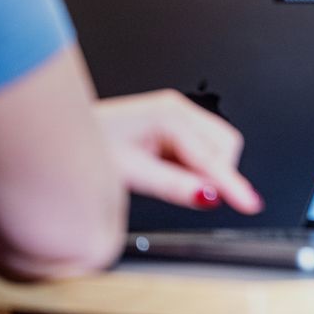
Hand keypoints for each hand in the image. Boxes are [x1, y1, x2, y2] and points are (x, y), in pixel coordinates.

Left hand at [94, 91, 262, 213]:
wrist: (62, 133)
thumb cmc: (88, 146)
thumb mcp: (130, 172)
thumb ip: (173, 185)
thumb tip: (209, 196)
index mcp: (169, 115)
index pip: (212, 156)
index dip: (232, 184)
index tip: (251, 203)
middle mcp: (178, 109)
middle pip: (225, 145)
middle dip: (218, 173)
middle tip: (189, 192)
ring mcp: (178, 114)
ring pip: (218, 146)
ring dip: (206, 169)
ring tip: (167, 177)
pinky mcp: (174, 124)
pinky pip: (202, 146)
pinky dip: (195, 165)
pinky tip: (166, 169)